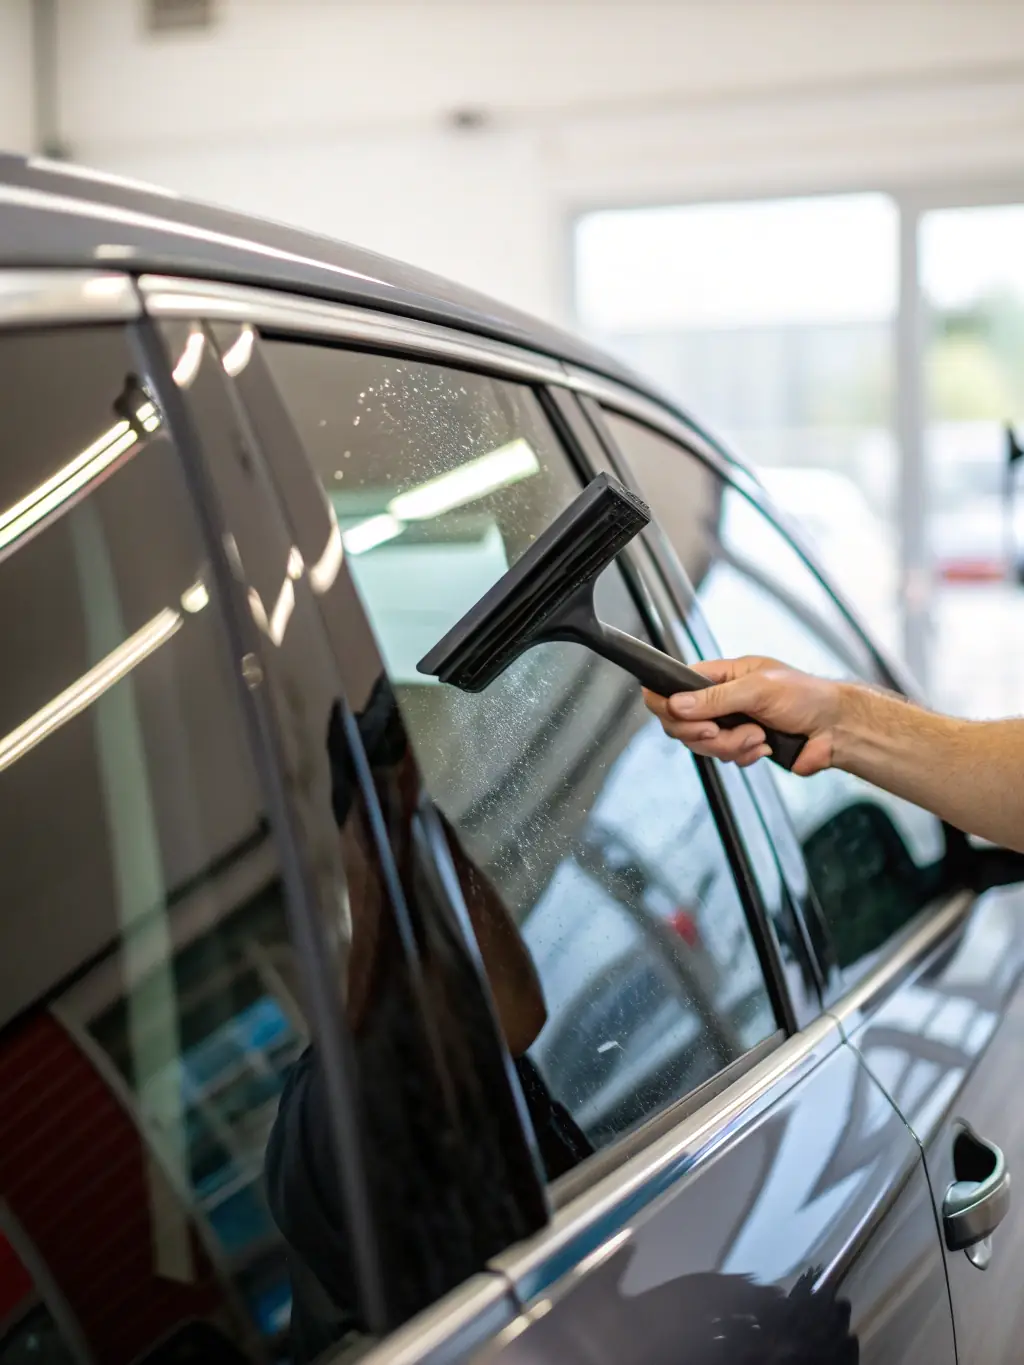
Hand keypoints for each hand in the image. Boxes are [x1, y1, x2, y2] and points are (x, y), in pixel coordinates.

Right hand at [643, 656, 842, 775]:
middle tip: (722, 729)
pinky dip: (744, 756)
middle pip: (683, 723)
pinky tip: (765, 747)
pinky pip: (725, 760)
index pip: (675, 686)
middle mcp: (721, 701)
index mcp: (721, 676)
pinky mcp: (743, 748)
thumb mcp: (758, 689)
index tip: (675, 715)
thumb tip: (677, 703)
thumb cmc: (806, 697)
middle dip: (705, 732)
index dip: (667, 702)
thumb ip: (715, 698)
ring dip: (731, 745)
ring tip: (758, 736)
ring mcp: (730, 725)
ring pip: (704, 746)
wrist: (836, 729)